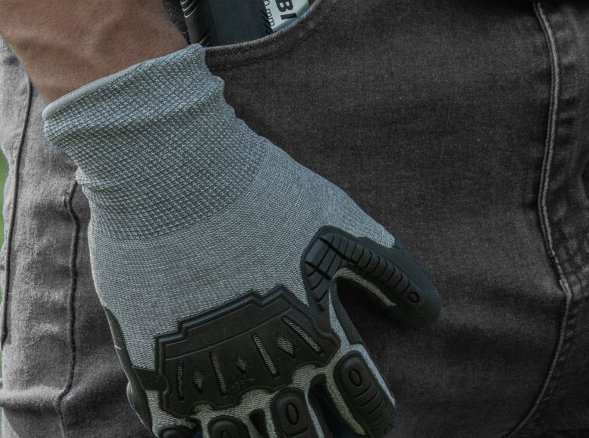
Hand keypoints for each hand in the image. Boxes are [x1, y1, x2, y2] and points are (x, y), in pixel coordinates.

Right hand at [43, 44, 439, 437]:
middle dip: (321, 433)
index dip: (372, 410)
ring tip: (261, 418)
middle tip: (316, 418)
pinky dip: (196, 433)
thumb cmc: (263, 193)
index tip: (363, 401)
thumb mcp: (340, 221)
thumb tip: (430, 315)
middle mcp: (271, 377)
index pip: (368, 413)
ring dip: (260, 435)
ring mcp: (212, 386)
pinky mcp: (158, 383)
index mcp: (321, 341)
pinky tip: (202, 413)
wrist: (175, 177)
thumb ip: (389, 272)